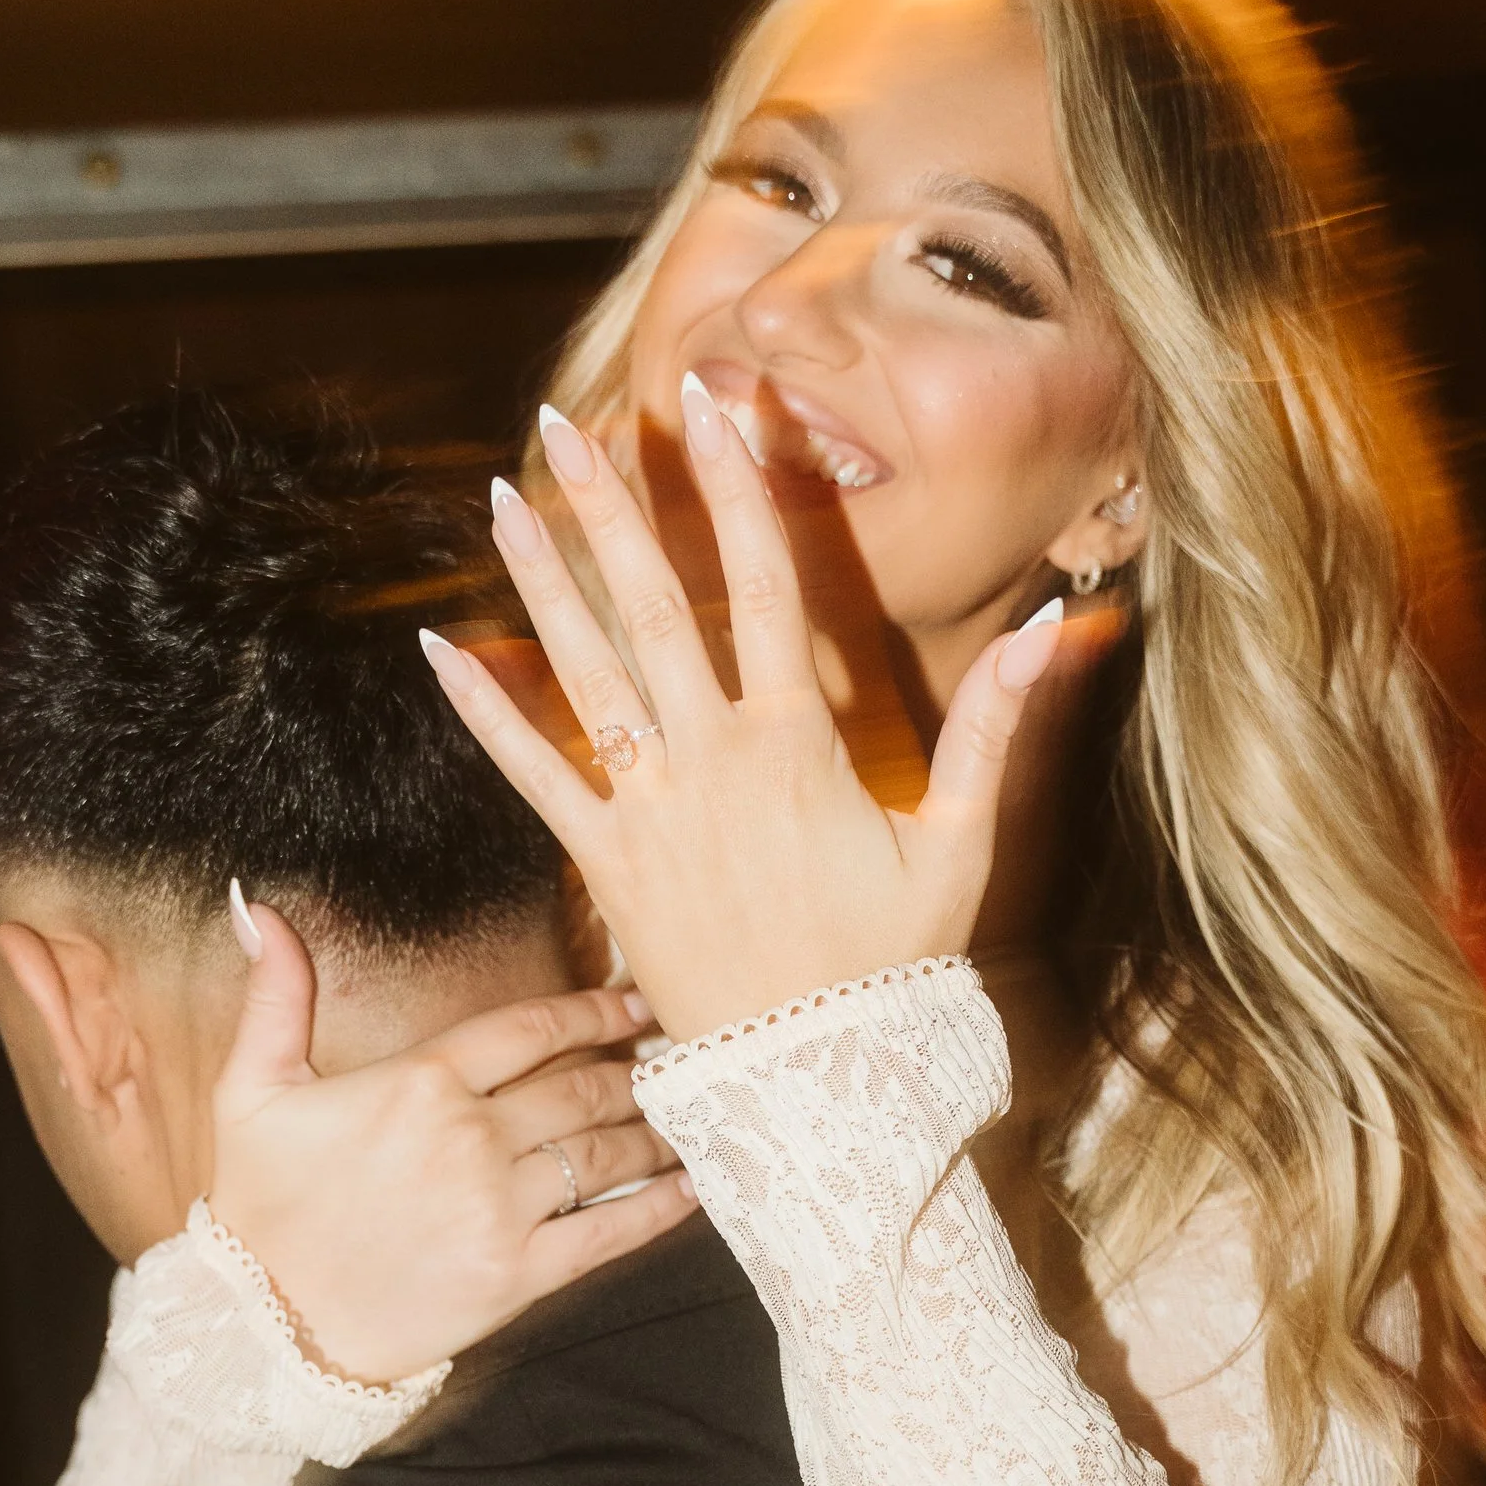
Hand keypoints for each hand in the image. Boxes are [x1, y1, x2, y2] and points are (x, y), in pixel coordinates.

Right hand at [207, 902, 693, 1382]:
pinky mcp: (518, 1276)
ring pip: (604, 1152)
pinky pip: (609, 1232)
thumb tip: (260, 906)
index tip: (636, 1004)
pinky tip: (692, 1187)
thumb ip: (274, 996)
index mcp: (419, 1083)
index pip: (531, 1028)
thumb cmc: (259, 1207)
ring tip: (691, 1113)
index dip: (594, 1011)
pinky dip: (660, 1207)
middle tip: (677, 1056)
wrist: (266, 1327)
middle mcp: (471, 1139)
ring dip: (657, 1130)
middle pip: (582, 1088)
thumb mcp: (251, 1091)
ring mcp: (500, 1209)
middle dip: (637, 1070)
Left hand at [416, 374, 1067, 1046]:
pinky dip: (482, 713)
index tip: (717, 406)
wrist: (811, 1079)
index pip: (766, 582)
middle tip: (568, 419)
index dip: (741, 486)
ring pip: (582, 670)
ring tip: (503, 497)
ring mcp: (647, 810)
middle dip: (610, 505)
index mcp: (796, 742)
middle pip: (651, 603)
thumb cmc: (891, 965)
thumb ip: (991, 729)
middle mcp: (709, 759)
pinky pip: (530, 775)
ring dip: (539, 578)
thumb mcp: (958, 845)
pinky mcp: (603, 865)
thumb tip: (1049, 628)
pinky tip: (436, 649)